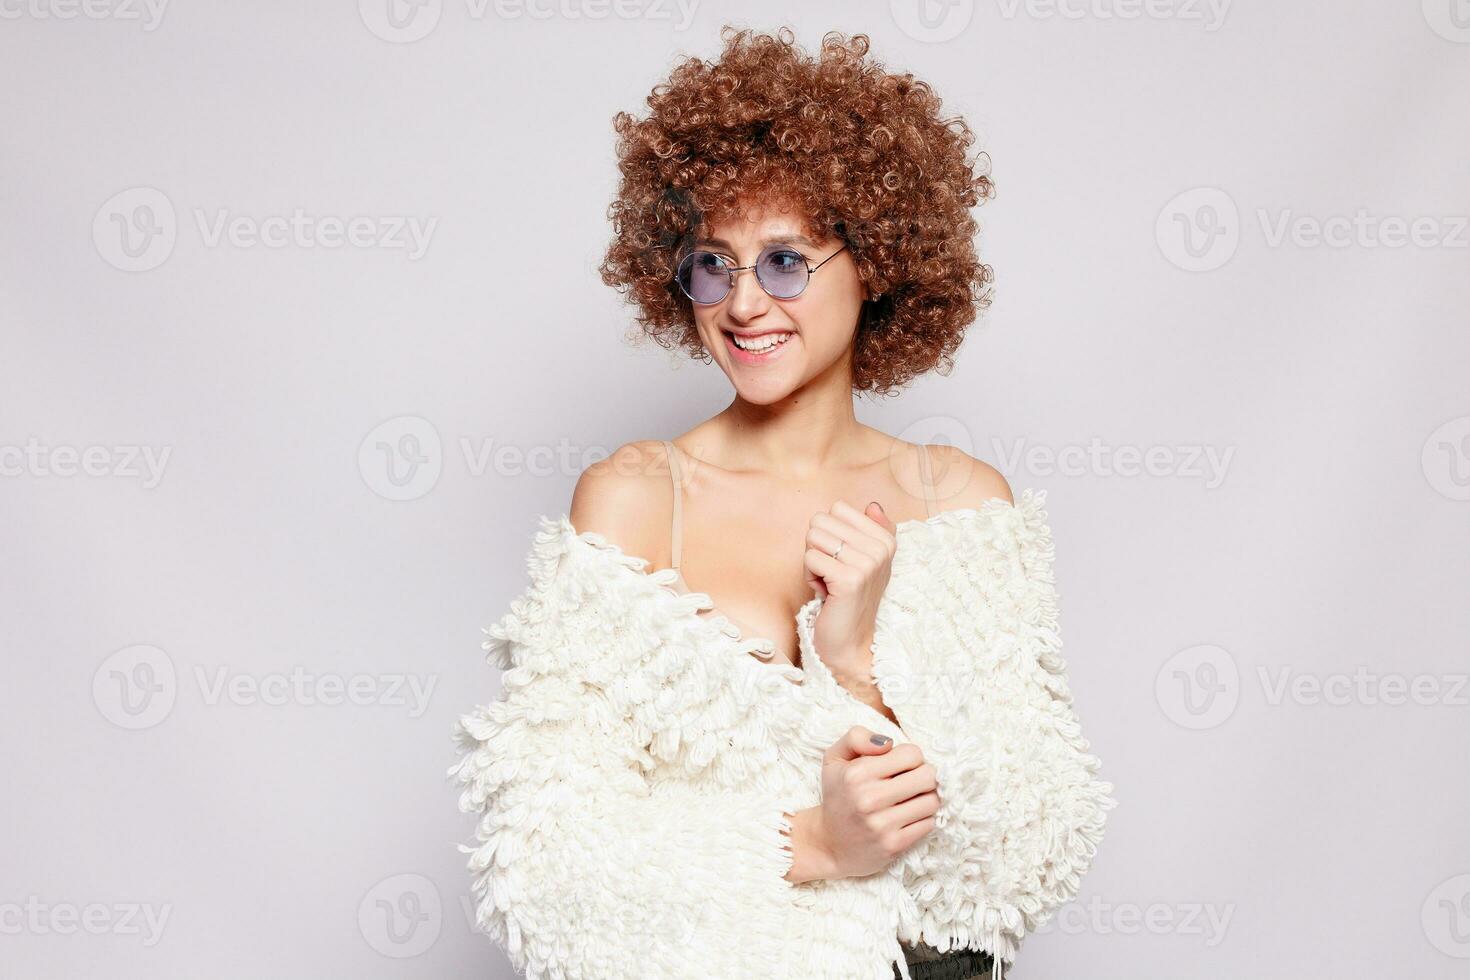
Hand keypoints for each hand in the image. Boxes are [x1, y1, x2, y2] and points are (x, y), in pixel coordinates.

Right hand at [784, 725, 938, 881]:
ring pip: (932, 801)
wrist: (829, 844)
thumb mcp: (835, 758)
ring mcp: (882, 824)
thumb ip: (856, 737)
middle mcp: (869, 799)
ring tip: (912, 799)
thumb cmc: (838, 795)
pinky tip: (908, 817)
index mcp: (856, 773)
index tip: (901, 766)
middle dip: (924, 776)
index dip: (911, 757)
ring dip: (926, 798)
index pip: (912, 754)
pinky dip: (923, 819)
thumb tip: (888, 742)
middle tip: (912, 781)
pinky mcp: (893, 845)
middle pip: (928, 776)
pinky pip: (928, 824)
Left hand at [803, 500, 897, 676]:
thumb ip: (871, 530)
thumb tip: (873, 505)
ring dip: (812, 563)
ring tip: (829, 583)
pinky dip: (810, 577)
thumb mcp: (866, 561)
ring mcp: (867, 563)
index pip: (836, 509)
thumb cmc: (849, 597)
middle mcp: (881, 548)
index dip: (829, 534)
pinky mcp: (849, 579)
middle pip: (820, 521)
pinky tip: (825, 593)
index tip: (841, 560)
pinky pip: (809, 558)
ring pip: (812, 538)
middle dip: (817, 547)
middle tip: (832, 573)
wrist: (850, 641)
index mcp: (886, 539)